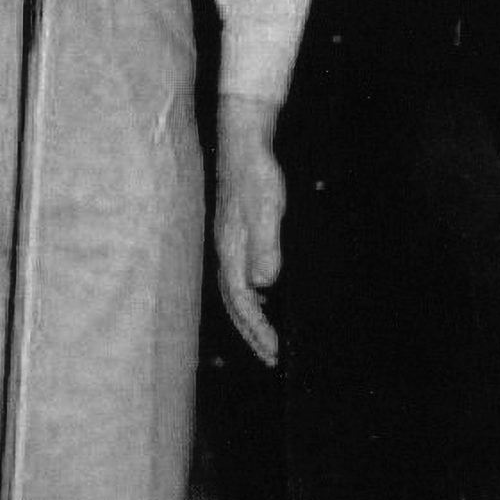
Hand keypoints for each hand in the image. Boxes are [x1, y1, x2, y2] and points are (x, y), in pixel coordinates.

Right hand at [213, 95, 284, 367]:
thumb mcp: (266, 208)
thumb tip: (265, 284)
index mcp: (230, 248)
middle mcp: (225, 249)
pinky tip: (264, 294)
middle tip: (270, 357)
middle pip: (234, 302)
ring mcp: (228, 242)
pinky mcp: (235, 233)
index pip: (242, 301)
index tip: (275, 351)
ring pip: (235, 290)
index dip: (258, 329)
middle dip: (251, 332)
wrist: (243, 141)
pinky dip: (250, 295)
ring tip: (265, 336)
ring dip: (249, 317)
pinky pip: (239, 275)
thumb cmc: (256, 173)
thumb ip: (265, 245)